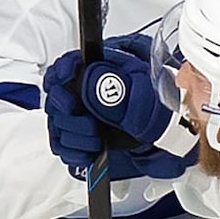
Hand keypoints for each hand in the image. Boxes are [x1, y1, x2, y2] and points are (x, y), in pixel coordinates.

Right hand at [41, 34, 164, 176]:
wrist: (164, 133)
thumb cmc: (156, 106)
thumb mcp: (143, 89)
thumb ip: (115, 86)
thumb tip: (90, 82)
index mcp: (98, 70)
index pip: (64, 66)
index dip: (60, 75)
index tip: (68, 88)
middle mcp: (83, 91)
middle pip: (55, 98)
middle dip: (69, 115)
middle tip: (90, 124)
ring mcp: (80, 115)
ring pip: (57, 124)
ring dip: (75, 136)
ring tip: (96, 139)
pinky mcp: (80, 137)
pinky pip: (63, 146)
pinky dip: (75, 152)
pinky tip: (91, 151)